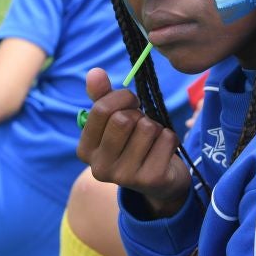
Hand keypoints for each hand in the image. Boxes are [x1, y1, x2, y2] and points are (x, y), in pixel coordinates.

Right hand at [77, 68, 190, 217]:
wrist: (159, 183)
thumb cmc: (132, 144)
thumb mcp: (113, 121)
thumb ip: (102, 97)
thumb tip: (95, 72)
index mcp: (85, 151)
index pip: (101, 109)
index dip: (121, 97)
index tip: (131, 102)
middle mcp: (100, 168)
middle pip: (123, 119)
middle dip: (138, 114)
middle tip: (141, 124)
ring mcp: (125, 177)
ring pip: (147, 128)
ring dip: (155, 127)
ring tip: (151, 140)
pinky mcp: (151, 180)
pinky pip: (166, 138)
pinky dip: (169, 138)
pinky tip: (163, 150)